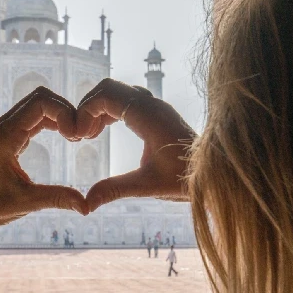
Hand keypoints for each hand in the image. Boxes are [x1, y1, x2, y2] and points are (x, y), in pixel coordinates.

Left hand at [0, 87, 88, 231]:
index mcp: (5, 137)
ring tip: (74, 135)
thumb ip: (58, 198)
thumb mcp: (28, 202)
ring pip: (36, 104)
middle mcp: (3, 127)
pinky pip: (32, 116)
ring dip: (58, 113)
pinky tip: (64, 135)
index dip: (64, 112)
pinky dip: (51, 120)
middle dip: (64, 109)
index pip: (40, 104)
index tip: (77, 136)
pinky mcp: (8, 136)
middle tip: (79, 134)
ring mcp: (4, 129)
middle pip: (39, 97)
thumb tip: (87, 207)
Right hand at [76, 78, 194, 211]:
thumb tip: (86, 204)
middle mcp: (152, 105)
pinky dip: (110, 111)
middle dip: (88, 106)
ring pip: (118, 92)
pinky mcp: (157, 114)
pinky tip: (102, 133)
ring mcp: (156, 107)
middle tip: (80, 135)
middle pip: (109, 87)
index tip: (78, 135)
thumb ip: (115, 190)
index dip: (86, 110)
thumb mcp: (147, 186)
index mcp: (148, 117)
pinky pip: (126, 100)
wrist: (213, 174)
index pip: (107, 95)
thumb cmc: (185, 179)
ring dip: (99, 108)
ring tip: (88, 135)